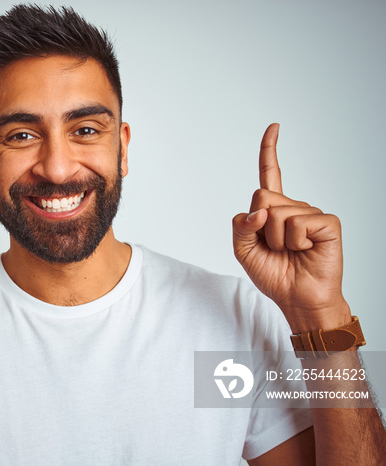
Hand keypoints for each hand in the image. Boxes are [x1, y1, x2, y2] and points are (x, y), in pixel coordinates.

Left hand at [232, 123, 350, 331]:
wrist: (297, 298)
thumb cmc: (273, 274)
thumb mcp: (243, 251)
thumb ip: (239, 227)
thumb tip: (258, 212)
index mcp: (272, 210)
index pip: (269, 175)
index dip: (270, 151)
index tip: (275, 127)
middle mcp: (292, 207)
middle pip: (261, 196)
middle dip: (259, 226)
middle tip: (275, 247)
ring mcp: (310, 213)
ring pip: (277, 213)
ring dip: (277, 240)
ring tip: (290, 252)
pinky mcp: (326, 223)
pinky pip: (298, 223)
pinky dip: (295, 241)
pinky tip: (306, 250)